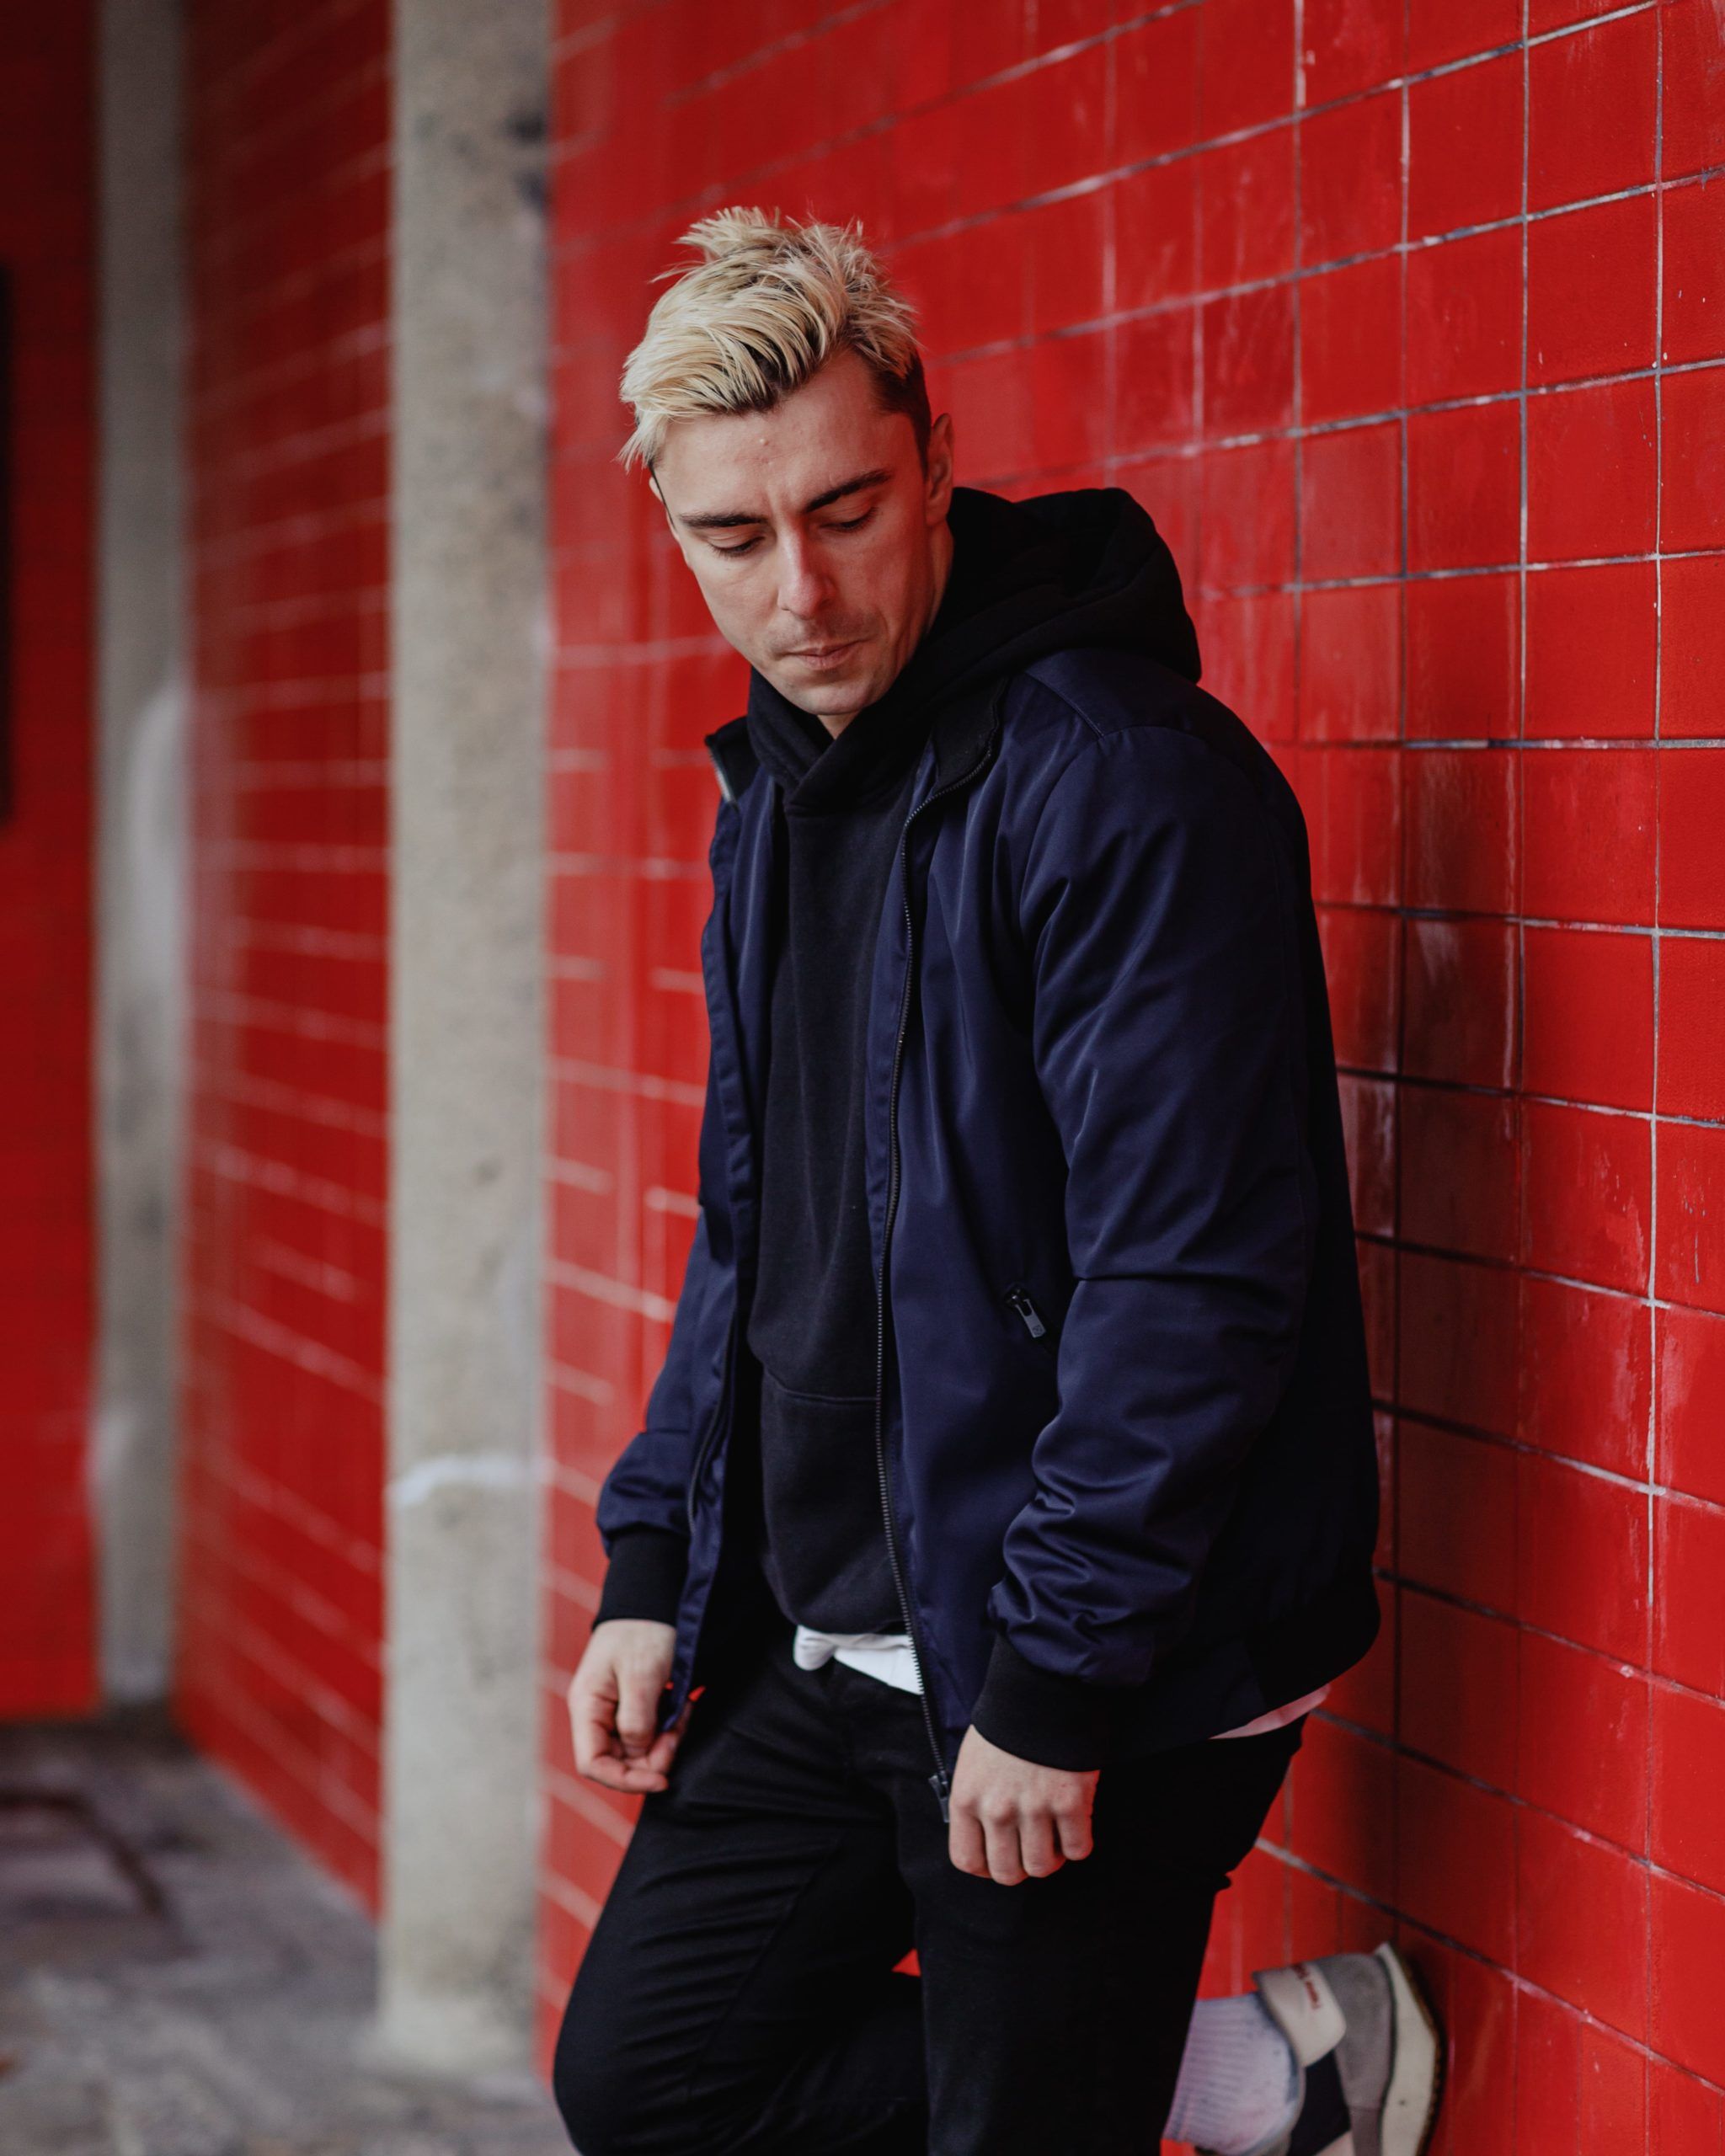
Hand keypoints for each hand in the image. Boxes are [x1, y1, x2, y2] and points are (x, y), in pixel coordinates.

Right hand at [568, 1619, 690, 1793]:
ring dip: (665, 1741)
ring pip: (639, 1749)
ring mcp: (616, 1711)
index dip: (625, 1780)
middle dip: (653, 1758)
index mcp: (587, 1706)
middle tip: (679, 1733)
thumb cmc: (643, 1630)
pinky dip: (670, 1728)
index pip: (593, 1763)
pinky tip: (683, 1707)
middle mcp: (597, 1714)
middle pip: (619, 1761)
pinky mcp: (636, 1705)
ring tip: (684, 1713)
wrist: (655, 1598)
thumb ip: (637, 1718)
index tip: (661, 1778)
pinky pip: (651, 1732)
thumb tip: (639, 1754)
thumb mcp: (642, 1673)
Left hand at [947, 1725, 1098, 1883]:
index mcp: (966, 1798)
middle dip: (1021, 1866)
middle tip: (1031, 1846)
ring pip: (1042, 1867)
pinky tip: (1076, 1824)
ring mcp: (1034, 1809)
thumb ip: (975, 1800)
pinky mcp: (1070, 1804)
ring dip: (1052, 1857)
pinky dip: (1078, 1843)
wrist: (1042, 1688)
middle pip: (1006, 1872)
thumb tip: (985, 1834)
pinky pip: (1077, 1849)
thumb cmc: (1006, 1722)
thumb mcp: (973, 1761)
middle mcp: (996, 1810)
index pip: (967, 1860)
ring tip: (1054, 1835)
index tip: (1000, 1857)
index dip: (986, 1866)